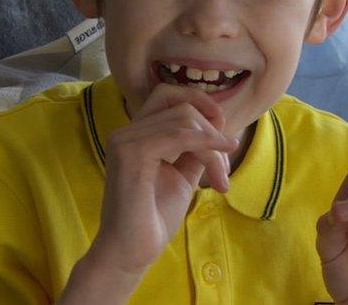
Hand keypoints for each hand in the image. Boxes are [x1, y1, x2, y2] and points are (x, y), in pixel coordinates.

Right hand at [61, 84, 237, 302]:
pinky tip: (217, 169)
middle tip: (223, 171)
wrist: (131, 251)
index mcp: (133, 135)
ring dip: (213, 146)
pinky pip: (179, 136)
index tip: (223, 136)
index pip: (167, 95)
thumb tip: (217, 129)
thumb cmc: (152, 218)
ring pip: (184, 120)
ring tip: (220, 178)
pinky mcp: (131, 154)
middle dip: (212, 131)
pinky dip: (205, 147)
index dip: (200, 104)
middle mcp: (125, 132)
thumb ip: (193, 151)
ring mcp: (125, 141)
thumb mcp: (181, 176)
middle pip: (180, 105)